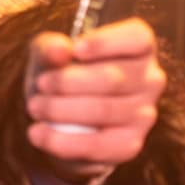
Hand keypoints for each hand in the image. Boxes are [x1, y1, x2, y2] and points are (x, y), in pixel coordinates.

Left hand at [25, 17, 163, 172]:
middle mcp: (150, 79)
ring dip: (61, 110)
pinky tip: (38, 134)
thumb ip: (51, 48)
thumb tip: (59, 50)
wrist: (61, 119)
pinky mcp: (130, 145)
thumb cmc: (60, 74)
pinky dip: (63, 141)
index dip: (107, 43)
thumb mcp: (48, 54)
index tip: (76, 48)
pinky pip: (98, 146)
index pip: (137, 39)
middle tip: (40, 84)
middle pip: (113, 78)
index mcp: (140, 47)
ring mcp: (145, 114)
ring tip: (34, 107)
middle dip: (69, 82)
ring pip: (104, 110)